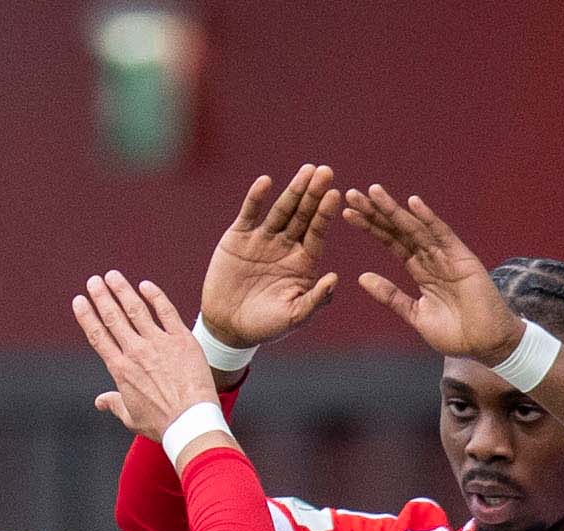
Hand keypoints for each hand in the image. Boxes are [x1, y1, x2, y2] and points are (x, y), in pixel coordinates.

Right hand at [73, 272, 225, 444]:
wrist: (191, 423)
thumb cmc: (161, 424)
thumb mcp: (131, 417)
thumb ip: (114, 403)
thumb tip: (100, 402)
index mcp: (120, 369)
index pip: (98, 336)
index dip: (87, 316)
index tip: (79, 301)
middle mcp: (136, 352)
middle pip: (113, 317)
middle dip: (101, 296)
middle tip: (93, 281)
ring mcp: (159, 343)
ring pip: (136, 309)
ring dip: (122, 290)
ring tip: (112, 276)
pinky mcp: (181, 340)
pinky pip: (166, 311)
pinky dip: (155, 296)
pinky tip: (145, 285)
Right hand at [198, 164, 340, 352]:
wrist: (228, 327)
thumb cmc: (266, 326)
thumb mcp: (294, 317)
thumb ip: (315, 300)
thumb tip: (335, 278)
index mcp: (303, 262)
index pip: (317, 232)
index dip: (325, 214)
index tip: (335, 194)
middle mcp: (286, 245)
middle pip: (303, 215)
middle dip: (314, 194)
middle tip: (326, 171)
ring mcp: (263, 239)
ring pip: (281, 210)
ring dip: (293, 190)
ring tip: (306, 170)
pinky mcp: (239, 236)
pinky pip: (250, 213)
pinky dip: (256, 198)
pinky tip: (265, 182)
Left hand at [340, 184, 519, 363]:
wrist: (487, 346)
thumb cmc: (456, 334)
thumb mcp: (415, 315)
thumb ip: (391, 296)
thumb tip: (361, 276)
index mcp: (421, 270)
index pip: (392, 242)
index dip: (371, 227)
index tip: (348, 213)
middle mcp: (432, 258)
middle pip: (399, 230)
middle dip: (376, 212)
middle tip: (352, 195)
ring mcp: (447, 256)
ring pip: (415, 228)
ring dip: (394, 210)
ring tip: (373, 193)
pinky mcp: (463, 258)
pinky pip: (443, 234)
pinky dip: (428, 218)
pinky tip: (412, 203)